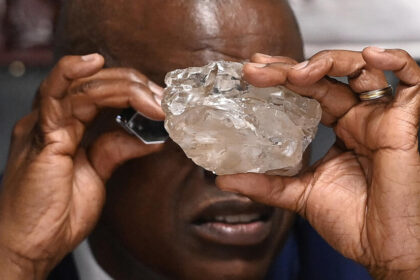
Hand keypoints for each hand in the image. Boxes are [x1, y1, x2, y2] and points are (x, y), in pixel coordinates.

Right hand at [0, 54, 164, 278]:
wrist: (29, 247)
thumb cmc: (54, 215)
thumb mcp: (96, 174)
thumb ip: (116, 148)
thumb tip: (148, 135)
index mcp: (63, 128)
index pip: (99, 93)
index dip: (132, 91)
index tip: (161, 102)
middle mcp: (51, 121)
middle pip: (93, 84)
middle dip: (134, 86)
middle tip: (163, 100)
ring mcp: (43, 126)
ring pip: (82, 86)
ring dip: (122, 87)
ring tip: (152, 97)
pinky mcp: (40, 137)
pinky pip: (54, 95)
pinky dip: (72, 74)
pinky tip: (94, 62)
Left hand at [217, 48, 419, 278]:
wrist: (383, 250)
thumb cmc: (352, 223)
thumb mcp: (299, 195)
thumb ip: (265, 185)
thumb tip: (223, 180)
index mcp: (338, 130)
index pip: (308, 92)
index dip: (282, 78)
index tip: (252, 72)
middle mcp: (358, 118)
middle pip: (324, 78)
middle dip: (288, 69)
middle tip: (256, 69)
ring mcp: (380, 118)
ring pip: (359, 70)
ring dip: (326, 63)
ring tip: (294, 74)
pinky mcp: (405, 124)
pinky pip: (412, 83)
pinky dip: (395, 62)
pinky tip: (371, 56)